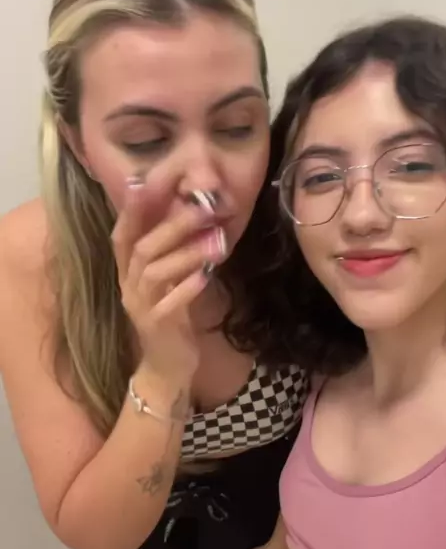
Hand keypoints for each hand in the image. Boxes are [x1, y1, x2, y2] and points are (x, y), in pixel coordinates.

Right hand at [112, 175, 226, 383]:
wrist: (167, 368)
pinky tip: (207, 276)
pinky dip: (187, 287)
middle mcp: (129, 286)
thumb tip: (192, 213)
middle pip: (142, 248)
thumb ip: (174, 251)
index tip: (143, 180)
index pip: (123, 234)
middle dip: (172, 224)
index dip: (131, 208)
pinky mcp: (156, 328)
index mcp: (129, 272)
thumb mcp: (170, 280)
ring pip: (155, 272)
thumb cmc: (172, 317)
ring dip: (187, 253)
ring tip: (219, 241)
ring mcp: (140, 307)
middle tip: (203, 208)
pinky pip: (169, 304)